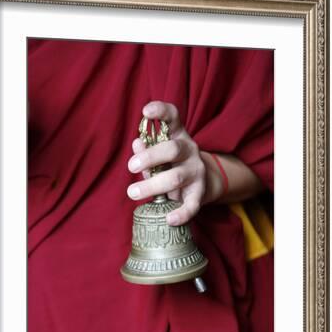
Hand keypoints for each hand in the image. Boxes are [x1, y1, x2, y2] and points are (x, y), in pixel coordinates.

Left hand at [127, 101, 217, 225]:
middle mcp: (190, 150)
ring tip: (132, 192)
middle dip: (150, 157)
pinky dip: (181, 213)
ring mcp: (196, 172)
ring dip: (152, 185)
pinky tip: (170, 219)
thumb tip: (136, 143)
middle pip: (172, 149)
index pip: (173, 117)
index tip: (146, 111)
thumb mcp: (158, 155)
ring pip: (175, 177)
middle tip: (131, 167)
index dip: (161, 111)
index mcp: (178, 136)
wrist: (201, 184)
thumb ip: (146, 150)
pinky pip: (192, 205)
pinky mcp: (199, 193)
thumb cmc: (170, 166)